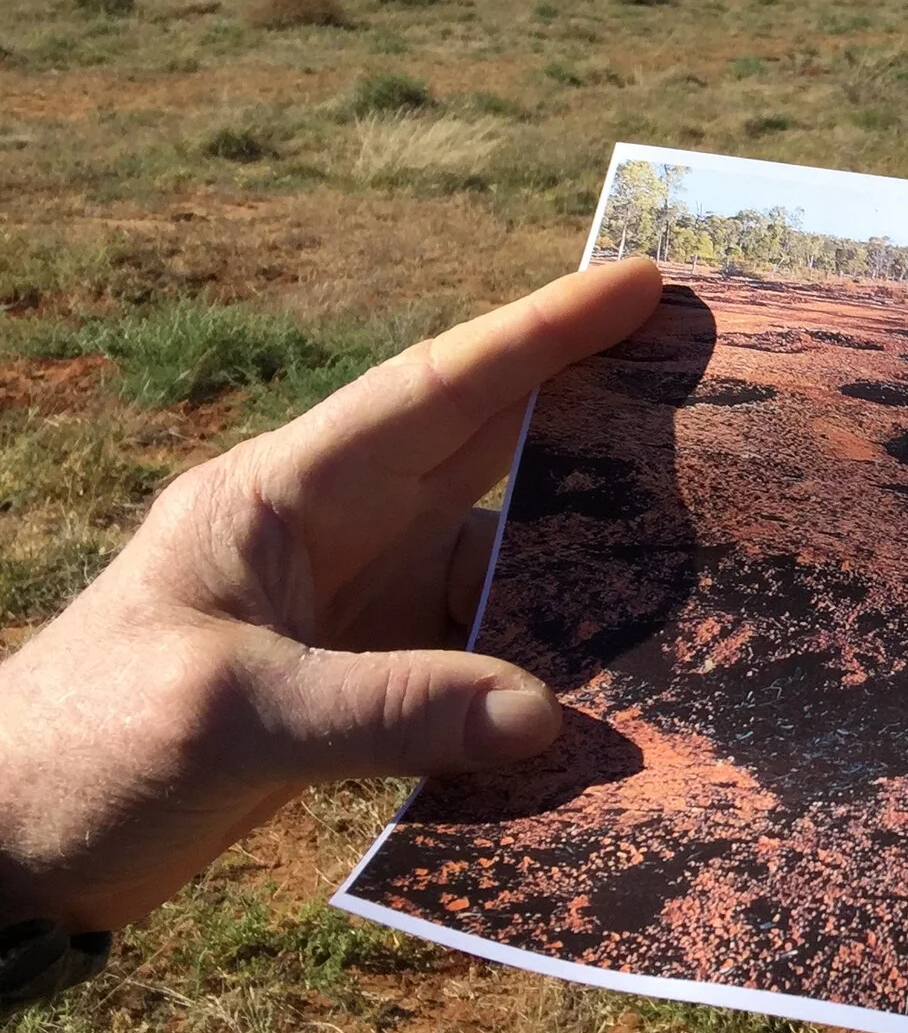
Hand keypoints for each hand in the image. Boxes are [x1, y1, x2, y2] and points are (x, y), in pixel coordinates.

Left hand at [0, 257, 662, 932]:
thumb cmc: (81, 751)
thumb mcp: (231, 719)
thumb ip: (391, 711)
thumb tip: (551, 716)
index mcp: (281, 496)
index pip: (434, 390)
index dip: (541, 333)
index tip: (638, 281)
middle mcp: (325, 535)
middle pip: (482, 451)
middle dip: (588, 407)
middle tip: (701, 366)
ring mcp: (342, 611)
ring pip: (489, 564)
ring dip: (574, 572)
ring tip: (688, 560)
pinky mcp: (350, 685)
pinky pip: (470, 657)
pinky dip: (533, 672)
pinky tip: (599, 690)